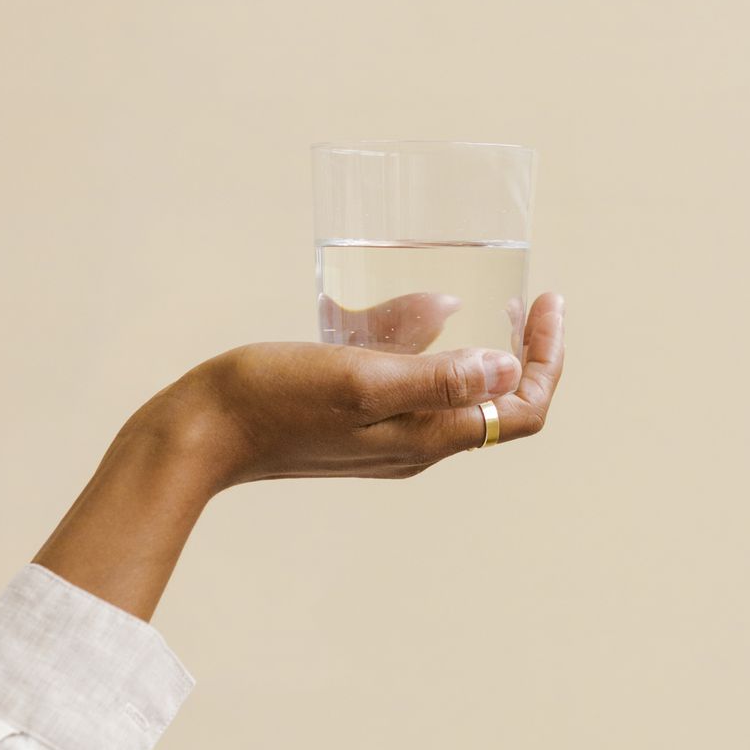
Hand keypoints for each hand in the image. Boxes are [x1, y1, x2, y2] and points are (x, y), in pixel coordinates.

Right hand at [138, 292, 565, 490]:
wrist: (201, 436)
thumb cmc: (274, 398)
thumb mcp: (361, 379)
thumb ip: (434, 379)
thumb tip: (505, 369)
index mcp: (426, 437)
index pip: (519, 409)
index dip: (545, 359)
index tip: (547, 302)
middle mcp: (417, 447)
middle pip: (499, 410)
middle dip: (525, 356)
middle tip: (531, 304)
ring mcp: (387, 442)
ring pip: (458, 400)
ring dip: (483, 355)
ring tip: (488, 305)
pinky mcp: (359, 429)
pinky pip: (415, 392)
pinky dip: (430, 355)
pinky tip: (409, 318)